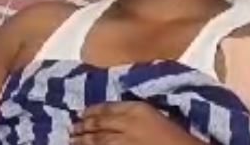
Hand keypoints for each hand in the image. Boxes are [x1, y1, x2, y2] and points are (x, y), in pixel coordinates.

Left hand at [71, 101, 198, 143]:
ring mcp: (125, 141)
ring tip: (73, 141)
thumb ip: (133, 114)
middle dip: (83, 126)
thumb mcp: (156, 117)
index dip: (91, 111)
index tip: (82, 114)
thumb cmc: (176, 137)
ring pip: (97, 140)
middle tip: (72, 129)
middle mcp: (128, 122)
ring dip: (83, 140)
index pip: (107, 108)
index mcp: (138, 109)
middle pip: (99, 123)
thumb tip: (111, 116)